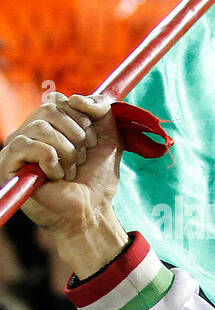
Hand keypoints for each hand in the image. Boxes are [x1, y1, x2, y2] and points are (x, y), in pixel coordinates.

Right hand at [0, 92, 127, 276]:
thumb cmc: (97, 179)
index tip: (93, 143)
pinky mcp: (9, 163)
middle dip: (77, 136)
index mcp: (51, 124)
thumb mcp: (110, 139)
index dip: (82, 119)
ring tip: (70, 171)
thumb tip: (78, 98)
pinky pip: (28, 145)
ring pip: (41, 126)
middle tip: (81, 159)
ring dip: (67, 152)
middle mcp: (31, 131)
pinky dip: (51, 161)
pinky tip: (56, 177)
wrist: (92, 211)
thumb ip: (102, 110)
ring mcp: (18, 146)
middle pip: (50, 109)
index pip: (59, 100)